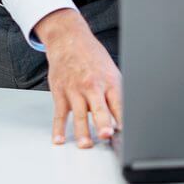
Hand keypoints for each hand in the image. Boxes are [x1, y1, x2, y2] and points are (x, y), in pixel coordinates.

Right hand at [34, 8, 121, 148]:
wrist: (69, 39)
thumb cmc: (92, 56)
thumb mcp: (110, 70)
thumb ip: (115, 94)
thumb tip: (121, 118)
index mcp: (109, 81)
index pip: (118, 102)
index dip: (122, 117)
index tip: (125, 131)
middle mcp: (93, 85)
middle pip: (99, 107)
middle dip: (103, 121)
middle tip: (106, 134)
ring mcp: (75, 89)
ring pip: (79, 113)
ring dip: (82, 130)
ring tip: (85, 144)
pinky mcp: (60, 92)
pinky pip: (59, 113)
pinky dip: (58, 128)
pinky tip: (59, 139)